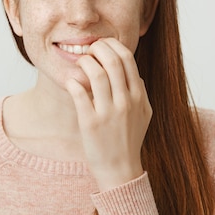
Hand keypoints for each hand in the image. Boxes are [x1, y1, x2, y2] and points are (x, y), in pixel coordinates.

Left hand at [65, 38, 151, 191]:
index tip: (101, 46)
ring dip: (85, 62)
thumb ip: (139, 92)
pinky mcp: (90, 123)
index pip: (127, 59)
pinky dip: (73, 82)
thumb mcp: (143, 114)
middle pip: (112, 61)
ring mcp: (108, 113)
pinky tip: (71, 81)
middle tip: (89, 50)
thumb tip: (132, 72)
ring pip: (96, 75)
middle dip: (98, 48)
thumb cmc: (129, 140)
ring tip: (80, 63)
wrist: (120, 169)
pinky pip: (79, 94)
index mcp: (138, 96)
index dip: (112, 46)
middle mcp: (125, 102)